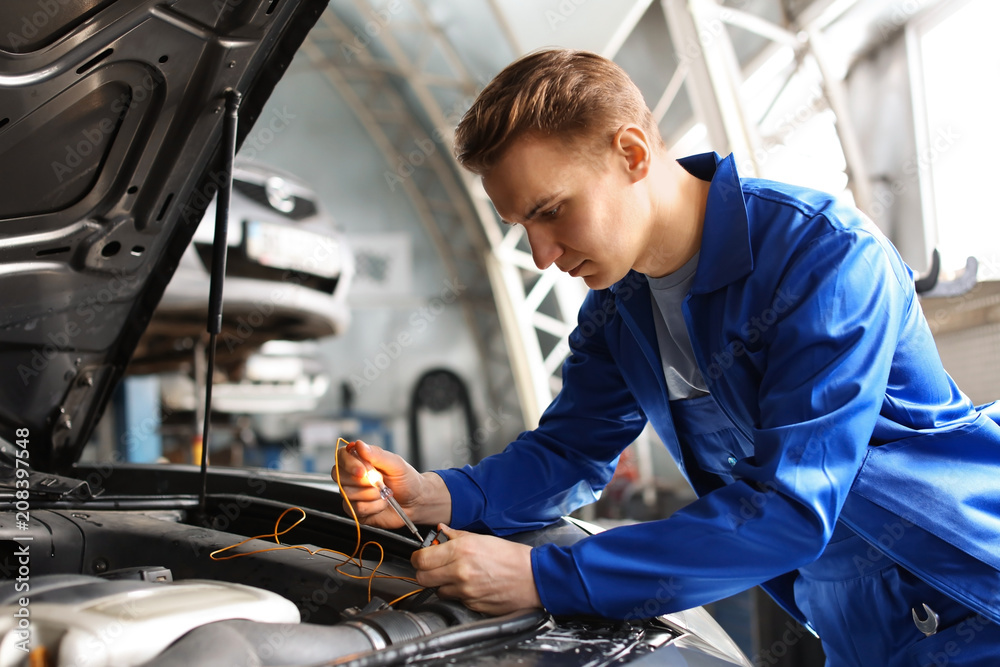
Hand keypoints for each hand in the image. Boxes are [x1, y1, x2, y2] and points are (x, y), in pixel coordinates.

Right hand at [334, 440, 450, 528]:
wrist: (415, 501)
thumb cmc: (406, 480)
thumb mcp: (396, 464)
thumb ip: (377, 455)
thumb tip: (359, 444)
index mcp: (360, 460)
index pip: (341, 456)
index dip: (349, 464)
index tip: (362, 471)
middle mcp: (352, 476)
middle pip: (340, 476)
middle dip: (363, 481)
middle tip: (380, 481)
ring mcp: (352, 494)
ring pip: (348, 494)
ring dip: (372, 494)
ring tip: (384, 493)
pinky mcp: (356, 510)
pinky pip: (356, 509)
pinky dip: (374, 507)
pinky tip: (382, 504)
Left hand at [411, 525, 542, 614]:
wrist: (533, 578)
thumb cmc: (511, 557)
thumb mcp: (482, 538)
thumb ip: (457, 535)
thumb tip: (441, 530)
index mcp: (460, 551)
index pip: (421, 559)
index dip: (418, 558)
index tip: (421, 557)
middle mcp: (459, 572)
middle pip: (422, 578)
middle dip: (425, 572)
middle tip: (434, 567)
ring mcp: (465, 591)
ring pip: (437, 591)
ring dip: (442, 584)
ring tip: (457, 576)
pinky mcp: (471, 605)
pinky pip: (455, 600)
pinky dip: (458, 594)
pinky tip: (471, 586)